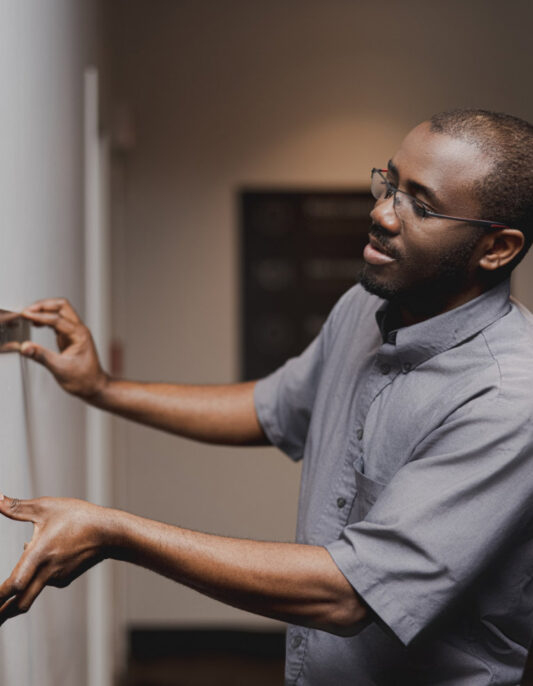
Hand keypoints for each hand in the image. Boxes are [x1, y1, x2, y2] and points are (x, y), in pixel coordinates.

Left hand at [0, 495, 108, 625]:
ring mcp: (58, 577)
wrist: (109, 532)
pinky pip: (45, 581)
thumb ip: (17, 507)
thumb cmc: (78, 517)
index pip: (13, 584)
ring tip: (6, 600)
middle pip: (20, 603)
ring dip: (18, 594)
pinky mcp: (66, 577)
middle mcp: (48, 571)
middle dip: (3, 613)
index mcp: (40, 554)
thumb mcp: (46, 507)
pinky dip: (37, 577)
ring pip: (32, 591)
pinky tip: (41, 561)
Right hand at [20, 298, 108, 397]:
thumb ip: (42, 356)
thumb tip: (26, 347)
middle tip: (28, 311)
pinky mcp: (70, 337)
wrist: (94, 386)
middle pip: (62, 306)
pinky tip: (37, 324)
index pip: (57, 319)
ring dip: (45, 311)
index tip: (25, 315)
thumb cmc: (84, 379)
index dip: (40, 316)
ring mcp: (75, 332)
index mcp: (79, 335)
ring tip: (29, 316)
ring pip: (60, 312)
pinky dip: (46, 320)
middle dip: (44, 305)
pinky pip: (57, 322)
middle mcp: (79, 330)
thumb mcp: (60, 369)